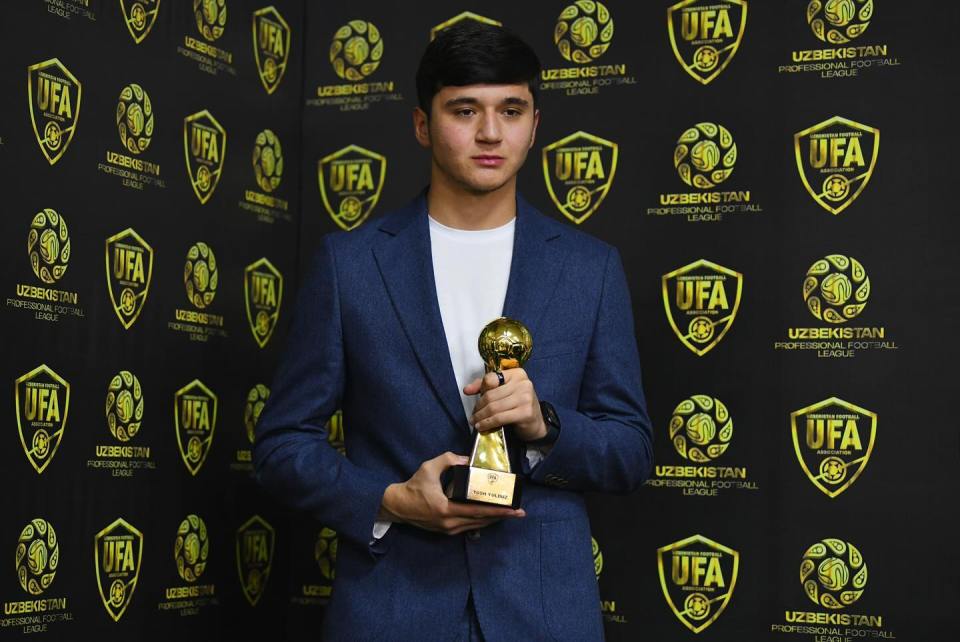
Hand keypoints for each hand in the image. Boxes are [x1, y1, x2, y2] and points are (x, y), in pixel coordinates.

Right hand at [379, 451, 524, 534]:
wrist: (397, 505)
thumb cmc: (413, 486)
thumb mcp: (429, 468)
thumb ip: (448, 459)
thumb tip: (466, 459)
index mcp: (446, 509)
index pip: (478, 511)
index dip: (498, 511)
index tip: (514, 510)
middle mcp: (450, 523)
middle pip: (482, 521)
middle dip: (502, 517)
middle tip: (519, 512)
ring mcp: (448, 530)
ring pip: (477, 526)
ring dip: (493, 520)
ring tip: (508, 513)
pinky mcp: (446, 531)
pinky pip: (469, 526)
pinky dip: (481, 521)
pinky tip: (490, 515)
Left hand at [465, 369, 546, 441]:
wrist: (536, 422)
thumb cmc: (518, 405)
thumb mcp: (504, 392)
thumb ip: (486, 387)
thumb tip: (467, 390)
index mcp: (517, 374)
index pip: (491, 378)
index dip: (479, 388)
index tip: (471, 396)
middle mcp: (523, 383)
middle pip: (491, 394)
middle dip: (478, 407)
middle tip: (473, 416)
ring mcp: (525, 397)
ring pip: (494, 407)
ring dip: (481, 417)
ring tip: (475, 422)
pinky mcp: (525, 412)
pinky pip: (500, 418)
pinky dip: (488, 423)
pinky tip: (482, 427)